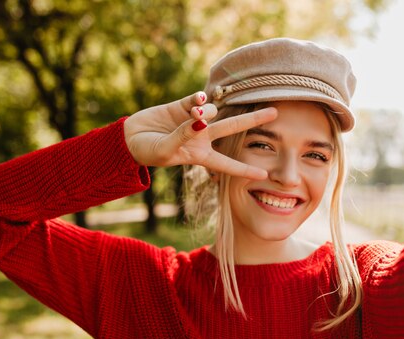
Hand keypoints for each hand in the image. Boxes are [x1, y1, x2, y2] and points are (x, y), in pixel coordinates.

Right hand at [124, 91, 276, 179]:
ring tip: (191, 116)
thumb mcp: (166, 150)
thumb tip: (200, 120)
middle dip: (253, 120)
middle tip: (275, 113)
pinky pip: (197, 99)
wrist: (128, 138)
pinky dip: (198, 99)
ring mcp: (193, 121)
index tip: (264, 174)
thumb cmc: (147, 152)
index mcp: (200, 155)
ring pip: (211, 111)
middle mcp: (202, 137)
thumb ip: (184, 136)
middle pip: (233, 128)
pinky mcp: (182, 106)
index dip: (245, 169)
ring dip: (205, 112)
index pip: (227, 164)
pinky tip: (195, 101)